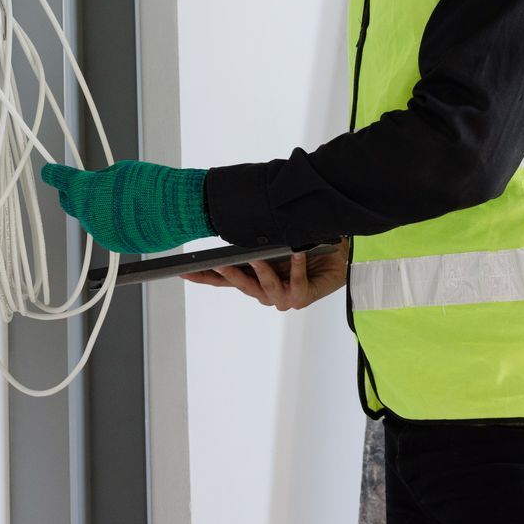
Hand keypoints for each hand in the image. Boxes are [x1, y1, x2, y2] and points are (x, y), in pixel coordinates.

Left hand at [38, 161, 212, 254]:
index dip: (53, 175)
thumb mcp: (120, 171)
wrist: (177, 210)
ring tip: (124, 200)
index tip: (49, 172)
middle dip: (76, 194)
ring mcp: (103, 234)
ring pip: (93, 219)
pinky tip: (132, 214)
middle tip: (87, 185)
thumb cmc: (151, 185)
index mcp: (85, 193)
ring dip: (100, 210)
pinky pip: (110, 231)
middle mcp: (89, 217)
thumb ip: (101, 180)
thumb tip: (97, 186)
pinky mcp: (118, 245)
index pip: (60, 180)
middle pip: (73, 204)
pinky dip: (115, 223)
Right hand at [182, 237, 350, 310]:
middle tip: (217, 264)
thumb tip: (235, 226)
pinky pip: (297, 281)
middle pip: (241, 285)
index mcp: (255, 280)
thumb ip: (256, 240)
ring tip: (256, 259)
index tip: (184, 272)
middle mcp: (266, 292)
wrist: (338, 256)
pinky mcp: (303, 297)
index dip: (204, 277)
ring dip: (261, 272)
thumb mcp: (276, 241)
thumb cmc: (306, 248)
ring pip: (266, 287)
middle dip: (229, 274)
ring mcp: (284, 298)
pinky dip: (296, 266)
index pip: (224, 280)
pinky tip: (295, 252)